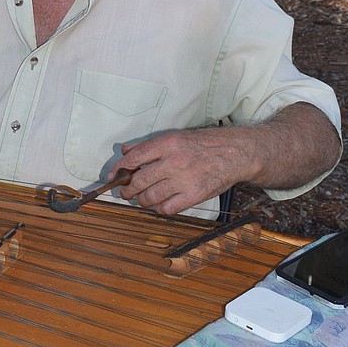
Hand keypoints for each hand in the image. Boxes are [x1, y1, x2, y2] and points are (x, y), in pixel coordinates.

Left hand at [118, 128, 242, 217]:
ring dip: (142, 201)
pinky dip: (159, 209)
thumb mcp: (176, 137)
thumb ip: (149, 145)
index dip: (119, 169)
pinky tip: (159, 205)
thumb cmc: (205, 145)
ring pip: (150, 196)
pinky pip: (167, 208)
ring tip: (141, 199)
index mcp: (168, 143)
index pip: (134, 157)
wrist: (234, 153)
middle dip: (128, 190)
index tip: (113, 176)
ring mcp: (184, 180)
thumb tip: (126, 151)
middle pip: (139, 180)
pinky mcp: (194, 196)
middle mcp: (174, 161)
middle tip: (125, 193)